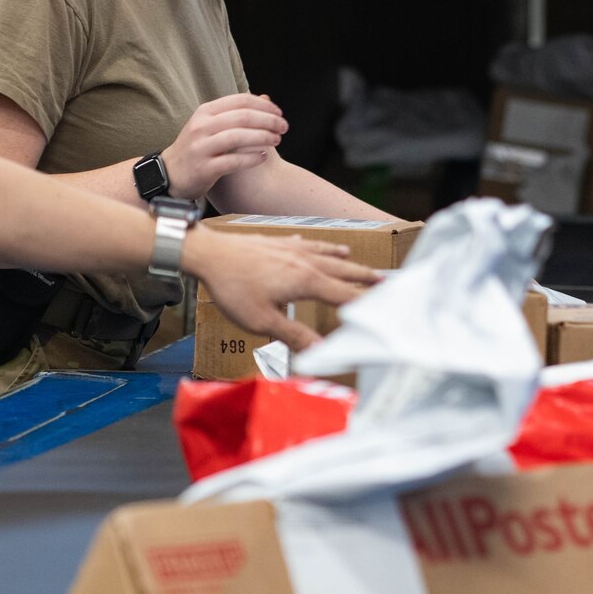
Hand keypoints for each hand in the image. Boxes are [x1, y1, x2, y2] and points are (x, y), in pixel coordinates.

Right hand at [160, 93, 287, 199]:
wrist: (169, 173)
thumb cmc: (197, 147)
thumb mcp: (210, 124)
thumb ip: (236, 112)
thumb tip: (266, 99)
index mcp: (205, 112)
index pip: (240, 101)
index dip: (264, 106)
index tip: (279, 113)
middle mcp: (201, 126)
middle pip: (243, 117)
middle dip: (268, 121)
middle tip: (284, 127)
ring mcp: (201, 147)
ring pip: (239, 137)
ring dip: (263, 138)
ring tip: (277, 140)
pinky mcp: (204, 168)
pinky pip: (233, 161)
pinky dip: (252, 158)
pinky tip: (263, 157)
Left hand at [182, 229, 381, 351]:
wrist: (208, 253)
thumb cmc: (232, 288)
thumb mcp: (262, 320)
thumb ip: (294, 335)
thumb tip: (321, 350)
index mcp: (305, 281)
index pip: (343, 295)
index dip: (363, 303)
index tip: (381, 309)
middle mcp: (304, 261)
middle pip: (341, 270)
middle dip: (363, 277)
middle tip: (383, 280)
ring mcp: (290, 249)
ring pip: (326, 255)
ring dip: (344, 261)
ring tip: (356, 261)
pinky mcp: (276, 243)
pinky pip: (306, 243)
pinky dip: (319, 246)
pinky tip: (319, 246)